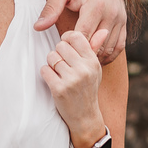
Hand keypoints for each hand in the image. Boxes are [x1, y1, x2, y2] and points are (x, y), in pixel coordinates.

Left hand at [34, 0, 126, 63]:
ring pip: (110, 48)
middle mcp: (112, 13)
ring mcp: (120, 18)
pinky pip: (120, 44)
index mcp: (96, 5)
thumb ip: (51, 9)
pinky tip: (97, 57)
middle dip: (83, 53)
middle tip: (69, 57)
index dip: (71, 45)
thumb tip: (38, 27)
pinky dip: (110, 53)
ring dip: (96, 56)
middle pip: (98, 44)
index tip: (61, 46)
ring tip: (80, 59)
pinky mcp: (124, 20)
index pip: (83, 36)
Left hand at [41, 29, 107, 146]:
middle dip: (58, 53)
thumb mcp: (94, 69)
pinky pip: (44, 70)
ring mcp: (72, 79)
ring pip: (51, 57)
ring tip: (59, 73)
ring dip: (51, 64)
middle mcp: (84, 69)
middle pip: (60, 45)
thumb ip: (94, 49)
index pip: (76, 36)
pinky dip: (46, 74)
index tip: (65, 47)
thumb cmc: (87, 88)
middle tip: (62, 64)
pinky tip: (53, 80)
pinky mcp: (59, 89)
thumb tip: (103, 30)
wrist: (85, 117)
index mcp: (93, 61)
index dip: (66, 39)